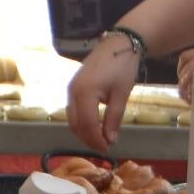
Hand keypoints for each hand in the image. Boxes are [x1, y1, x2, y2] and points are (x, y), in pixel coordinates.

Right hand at [66, 33, 142, 152]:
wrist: (118, 44)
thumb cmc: (122, 67)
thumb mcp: (121, 95)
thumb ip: (114, 118)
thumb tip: (110, 140)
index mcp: (85, 93)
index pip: (87, 125)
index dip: (96, 140)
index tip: (108, 150)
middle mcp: (73, 92)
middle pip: (76, 124)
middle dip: (88, 138)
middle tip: (104, 147)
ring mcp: (71, 88)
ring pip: (72, 118)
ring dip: (84, 131)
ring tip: (100, 138)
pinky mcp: (73, 86)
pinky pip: (73, 109)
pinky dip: (81, 121)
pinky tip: (94, 125)